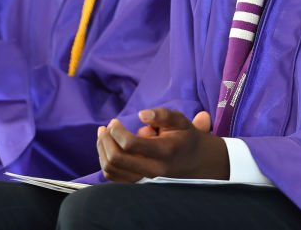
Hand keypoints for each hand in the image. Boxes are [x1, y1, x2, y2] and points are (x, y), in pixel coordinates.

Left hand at [96, 109, 228, 182]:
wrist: (198, 163)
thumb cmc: (186, 138)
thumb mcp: (180, 121)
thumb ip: (162, 115)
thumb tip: (141, 115)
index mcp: (163, 151)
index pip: (130, 144)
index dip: (117, 131)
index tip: (114, 121)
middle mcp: (153, 170)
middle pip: (117, 159)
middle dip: (105, 140)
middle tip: (105, 127)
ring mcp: (145, 181)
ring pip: (111, 170)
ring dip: (102, 150)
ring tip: (103, 135)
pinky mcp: (139, 185)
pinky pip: (114, 178)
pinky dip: (105, 162)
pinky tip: (107, 148)